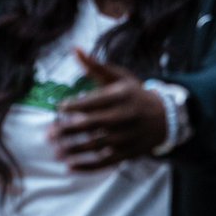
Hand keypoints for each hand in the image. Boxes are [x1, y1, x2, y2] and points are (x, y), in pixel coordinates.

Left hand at [49, 50, 165, 170]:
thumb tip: (74, 48)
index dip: (76, 105)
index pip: (95, 101)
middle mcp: (125, 117)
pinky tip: (69, 166)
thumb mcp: (119, 77)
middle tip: (48, 134)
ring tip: (55, 152)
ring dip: (74, 150)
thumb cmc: (134, 93)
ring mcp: (127, 137)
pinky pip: (106, 162)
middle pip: (93, 125)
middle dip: (69, 130)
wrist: (166, 117)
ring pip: (97, 145)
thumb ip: (95, 66)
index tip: (59, 108)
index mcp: (121, 96)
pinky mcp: (128, 153)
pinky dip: (87, 166)